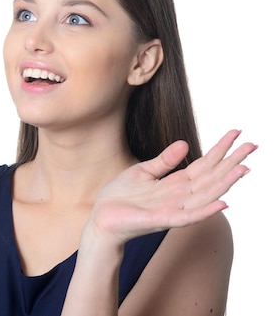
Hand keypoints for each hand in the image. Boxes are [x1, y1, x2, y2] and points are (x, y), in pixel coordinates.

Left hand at [89, 129, 256, 244]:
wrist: (101, 219)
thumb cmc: (120, 197)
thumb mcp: (142, 172)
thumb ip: (163, 161)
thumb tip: (185, 143)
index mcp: (174, 183)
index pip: (204, 164)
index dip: (220, 149)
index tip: (237, 133)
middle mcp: (179, 196)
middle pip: (211, 177)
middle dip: (232, 162)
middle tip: (253, 145)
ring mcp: (173, 209)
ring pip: (206, 194)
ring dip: (225, 183)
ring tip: (244, 168)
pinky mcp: (162, 220)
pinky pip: (189, 216)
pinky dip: (206, 209)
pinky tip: (223, 202)